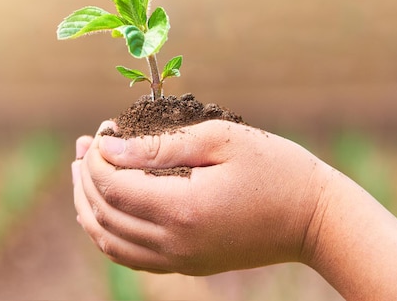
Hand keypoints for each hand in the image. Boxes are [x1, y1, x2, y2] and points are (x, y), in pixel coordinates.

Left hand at [72, 120, 329, 274]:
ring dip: (88, 207)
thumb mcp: (221, 140)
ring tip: (81, 175)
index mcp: (183, 208)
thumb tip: (109, 147)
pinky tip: (106, 209)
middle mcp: (175, 243)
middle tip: (81, 146)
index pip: (113, 185)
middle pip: (104, 214)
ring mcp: (181, 261)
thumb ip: (161, 146)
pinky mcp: (189, 266)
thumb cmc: (276, 168)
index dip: (97, 157)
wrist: (315, 219)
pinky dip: (108, 233)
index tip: (100, 131)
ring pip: (110, 242)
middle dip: (84, 178)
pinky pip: (132, 257)